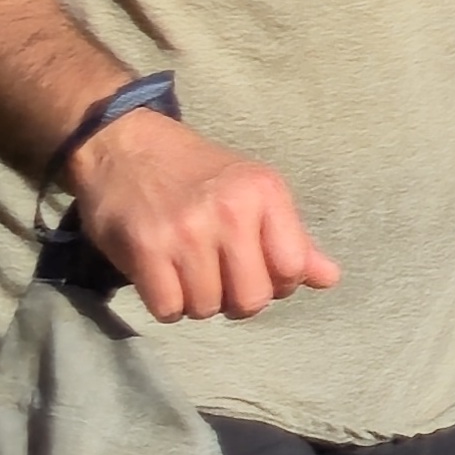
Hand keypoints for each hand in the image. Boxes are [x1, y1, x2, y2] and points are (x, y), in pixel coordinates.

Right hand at [64, 102, 337, 327]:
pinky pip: (168, 309)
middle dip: (237, 300)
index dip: (277, 283)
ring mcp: (186, 230)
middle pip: (251, 299)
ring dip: (198, 302)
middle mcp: (230, 210)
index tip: (255, 269)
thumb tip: (330, 279)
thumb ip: (293, 239)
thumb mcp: (254, 192)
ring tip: (188, 272)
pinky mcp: (145, 248)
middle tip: (219, 277)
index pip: (292, 269)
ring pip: (207, 308)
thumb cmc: (198, 173)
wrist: (125, 144)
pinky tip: (164, 279)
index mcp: (265, 193)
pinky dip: (167, 305)